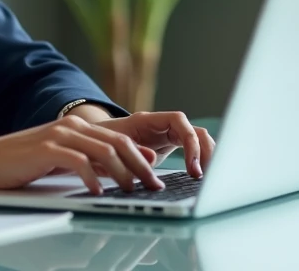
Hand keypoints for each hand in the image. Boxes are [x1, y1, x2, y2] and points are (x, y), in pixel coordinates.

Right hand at [0, 115, 164, 194]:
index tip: (156, 177)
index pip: (120, 139)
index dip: (142, 157)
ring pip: (104, 151)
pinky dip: (93, 177)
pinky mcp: (47, 149)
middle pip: (119, 143)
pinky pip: (79, 161)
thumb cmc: (22, 163)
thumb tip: (122, 169)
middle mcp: (72, 126)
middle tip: (153, 186)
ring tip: (131, 191)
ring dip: (122, 173)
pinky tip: (98, 191)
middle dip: (140, 166)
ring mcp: (60, 135)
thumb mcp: (61, 160)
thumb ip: (90, 160)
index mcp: (78, 126)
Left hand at [96, 111, 214, 177]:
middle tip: (204, 177)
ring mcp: (166, 135)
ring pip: (196, 140)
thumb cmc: (99, 142)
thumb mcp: (111, 147)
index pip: (178, 120)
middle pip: (194, 130)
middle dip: (205, 151)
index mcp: (147, 121)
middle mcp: (161, 126)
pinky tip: (198, 178)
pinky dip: (198, 161)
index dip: (189, 142)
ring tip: (206, 179)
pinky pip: (190, 150)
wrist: (92, 143)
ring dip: (206, 157)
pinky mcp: (168, 146)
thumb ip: (130, 152)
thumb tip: (152, 158)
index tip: (192, 166)